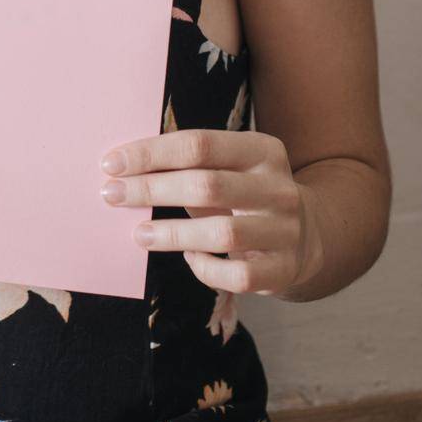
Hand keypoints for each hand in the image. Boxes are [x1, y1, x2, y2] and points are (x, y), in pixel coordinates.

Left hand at [99, 128, 324, 296]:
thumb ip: (189, 163)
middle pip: (206, 185)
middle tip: (111, 194)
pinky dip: (206, 269)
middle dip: (152, 189)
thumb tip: (123, 167)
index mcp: (261, 150)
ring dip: (172, 233)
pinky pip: (237, 276)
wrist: (311, 233)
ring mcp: (285, 230)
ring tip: (138, 234)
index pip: (199, 144)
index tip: (111, 163)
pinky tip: (189, 258)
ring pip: (222, 234)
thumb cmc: (246, 192)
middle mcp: (278, 187)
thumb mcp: (230, 166)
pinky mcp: (284, 270)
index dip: (151, 153)